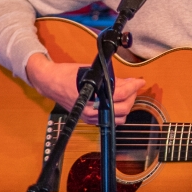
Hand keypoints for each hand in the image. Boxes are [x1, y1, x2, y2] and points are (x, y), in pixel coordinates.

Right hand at [25, 53, 144, 124]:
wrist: (51, 82)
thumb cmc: (69, 75)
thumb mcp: (94, 72)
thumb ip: (112, 79)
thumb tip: (129, 82)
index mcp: (92, 97)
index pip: (120, 95)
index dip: (133, 87)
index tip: (140, 81)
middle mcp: (90, 110)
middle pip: (122, 110)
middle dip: (132, 97)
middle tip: (134, 86)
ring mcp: (89, 117)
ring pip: (117, 118)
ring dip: (126, 106)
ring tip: (128, 93)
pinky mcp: (88, 119)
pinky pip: (108, 119)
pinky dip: (117, 111)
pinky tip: (119, 100)